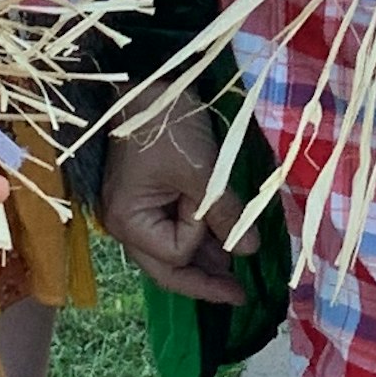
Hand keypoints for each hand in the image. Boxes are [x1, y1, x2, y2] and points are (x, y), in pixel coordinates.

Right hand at [99, 74, 238, 305]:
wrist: (143, 80)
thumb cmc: (165, 123)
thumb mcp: (202, 170)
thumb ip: (224, 214)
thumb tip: (249, 252)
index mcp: (129, 221)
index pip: (175, 254)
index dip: (202, 235)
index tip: (210, 202)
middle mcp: (126, 225)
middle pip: (168, 268)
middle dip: (205, 282)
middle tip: (242, 296)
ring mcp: (135, 212)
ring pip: (171, 252)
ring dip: (204, 261)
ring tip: (238, 276)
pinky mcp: (148, 197)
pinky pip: (172, 230)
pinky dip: (197, 238)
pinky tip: (222, 246)